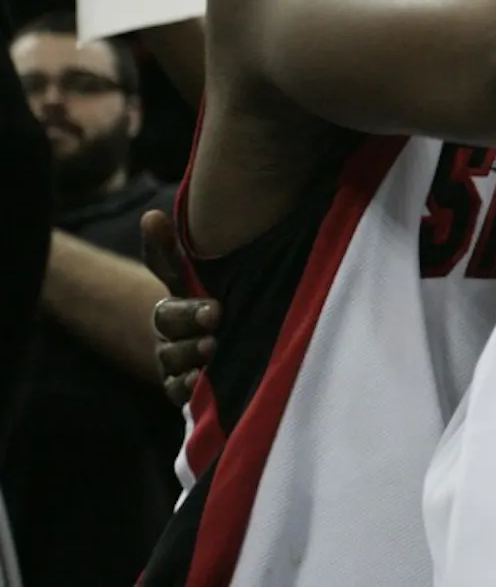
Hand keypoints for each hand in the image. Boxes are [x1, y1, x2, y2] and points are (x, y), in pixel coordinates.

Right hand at [141, 208, 218, 405]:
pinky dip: (187, 388)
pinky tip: (201, 383)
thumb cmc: (213, 298)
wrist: (233, 336)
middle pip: (168, 336)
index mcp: (173, 309)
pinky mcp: (185, 391)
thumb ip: (171, 249)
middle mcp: (170, 339)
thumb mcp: (198, 276)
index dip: (187, 310)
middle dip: (190, 329)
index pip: (167, 308)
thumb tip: (150, 215)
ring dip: (190, 358)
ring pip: (172, 363)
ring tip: (214, 352)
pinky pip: (178, 392)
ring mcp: (177, 365)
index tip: (215, 308)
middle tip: (217, 325)